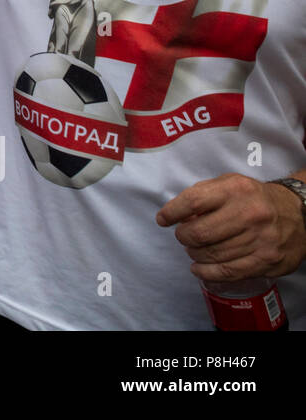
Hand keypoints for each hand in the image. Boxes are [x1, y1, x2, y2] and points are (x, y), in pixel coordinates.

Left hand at [156, 173, 305, 280]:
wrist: (297, 213)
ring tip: (193, 249)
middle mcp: (250, 213)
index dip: (172, 212)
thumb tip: (176, 214)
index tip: (163, 219)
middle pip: (199, 233)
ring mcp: (260, 239)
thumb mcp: (229, 184)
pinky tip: (198, 268)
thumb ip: (203, 194)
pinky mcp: (266, 261)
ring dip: (194, 254)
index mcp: (236, 190)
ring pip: (211, 254)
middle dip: (183, 237)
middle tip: (183, 236)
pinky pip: (227, 272)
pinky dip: (206, 273)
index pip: (193, 202)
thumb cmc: (253, 198)